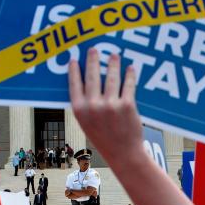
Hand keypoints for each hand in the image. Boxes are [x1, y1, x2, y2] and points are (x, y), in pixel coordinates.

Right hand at [68, 50, 143, 166]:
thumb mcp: (87, 125)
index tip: (75, 60)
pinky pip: (127, 85)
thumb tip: (87, 85)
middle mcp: (93, 106)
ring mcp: (110, 105)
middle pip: (92, 76)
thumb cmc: (104, 140)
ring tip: (113, 55)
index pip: (74, 85)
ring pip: (111, 77)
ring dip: (112, 64)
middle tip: (93, 49)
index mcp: (80, 111)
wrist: (123, 154)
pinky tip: (130, 68)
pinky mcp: (127, 105)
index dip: (74, 71)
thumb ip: (85, 107)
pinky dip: (129, 75)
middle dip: (93, 60)